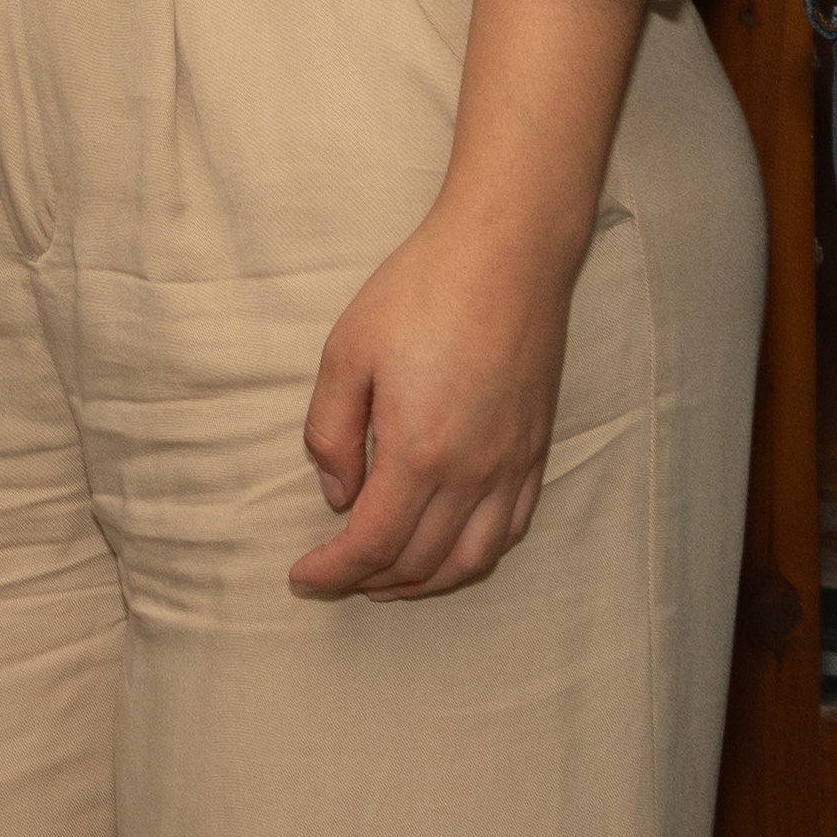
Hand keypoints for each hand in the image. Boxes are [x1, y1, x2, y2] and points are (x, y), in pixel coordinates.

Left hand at [290, 198, 586, 601]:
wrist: (506, 253)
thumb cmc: (420, 292)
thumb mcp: (346, 353)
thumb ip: (331, 433)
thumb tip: (338, 496)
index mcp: (419, 453)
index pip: (371, 544)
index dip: (332, 571)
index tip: (301, 577)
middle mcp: (472, 474)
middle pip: (419, 561)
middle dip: (370, 580)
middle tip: (334, 576)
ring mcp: (511, 466)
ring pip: (470, 560)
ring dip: (424, 582)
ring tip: (386, 580)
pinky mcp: (535, 451)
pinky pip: (510, 530)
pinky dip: (474, 556)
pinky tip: (449, 550)